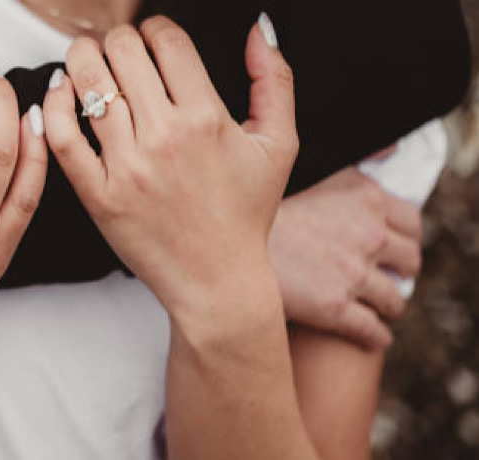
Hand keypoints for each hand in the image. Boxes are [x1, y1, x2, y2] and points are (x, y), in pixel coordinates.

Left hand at [43, 17, 297, 309]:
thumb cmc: (245, 213)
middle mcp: (164, 137)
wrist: (217, 278)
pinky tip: (61, 93)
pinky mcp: (98, 194)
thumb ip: (275, 80)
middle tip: (118, 50)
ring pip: (88, 84)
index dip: (155, 26)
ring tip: (85, 61)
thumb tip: (257, 28)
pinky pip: (62, 136)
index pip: (167, 40)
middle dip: (118, 39)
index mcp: (207, 118)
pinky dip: (55, 105)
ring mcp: (127, 167)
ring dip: (82, 59)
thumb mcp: (279, 144)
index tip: (152, 38)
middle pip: (122, 52)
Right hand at [269, 166, 421, 348]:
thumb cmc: (261, 201)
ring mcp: (354, 274)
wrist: (223, 239)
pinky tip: (371, 335)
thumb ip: (357, 161)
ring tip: (377, 308)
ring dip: (389, 305)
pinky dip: (376, 335)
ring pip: (394, 299)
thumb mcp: (315, 167)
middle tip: (386, 275)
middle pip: (410, 260)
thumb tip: (391, 148)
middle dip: (400, 271)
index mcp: (366, 198)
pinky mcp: (335, 308)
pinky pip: (372, 330)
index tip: (392, 246)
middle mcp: (369, 236)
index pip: (411, 223)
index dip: (403, 236)